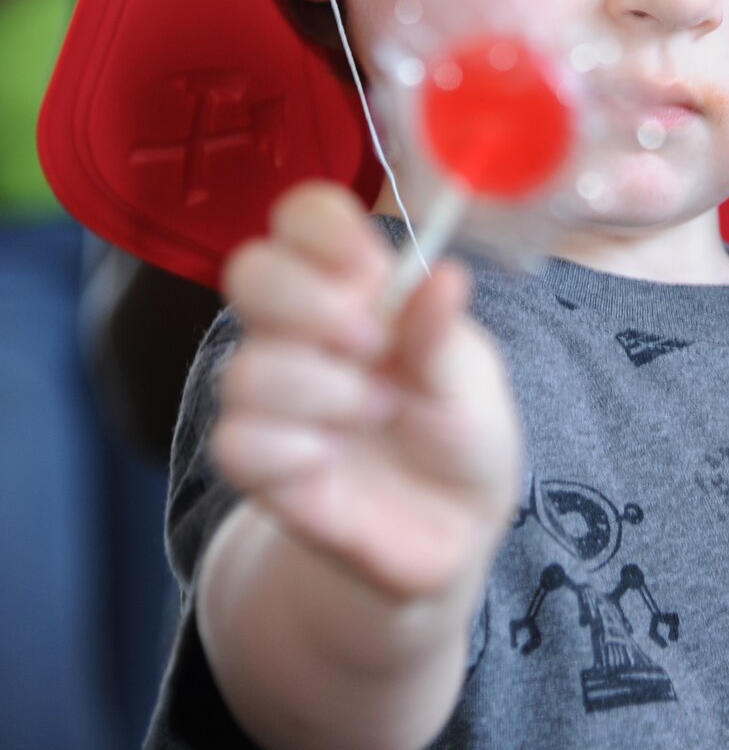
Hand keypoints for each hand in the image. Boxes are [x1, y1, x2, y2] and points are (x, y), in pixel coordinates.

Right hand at [214, 183, 522, 604]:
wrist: (450, 531)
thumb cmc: (460, 431)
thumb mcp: (470, 378)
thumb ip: (442, 332)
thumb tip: (442, 274)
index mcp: (355, 287)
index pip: (303, 219)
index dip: (322, 229)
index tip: (365, 267)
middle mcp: (301, 330)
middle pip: (249, 272)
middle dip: (309, 304)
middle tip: (373, 342)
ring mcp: (273, 395)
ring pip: (244, 369)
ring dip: (323, 393)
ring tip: (377, 412)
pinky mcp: (257, 465)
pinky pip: (237, 444)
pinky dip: (295, 453)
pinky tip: (332, 462)